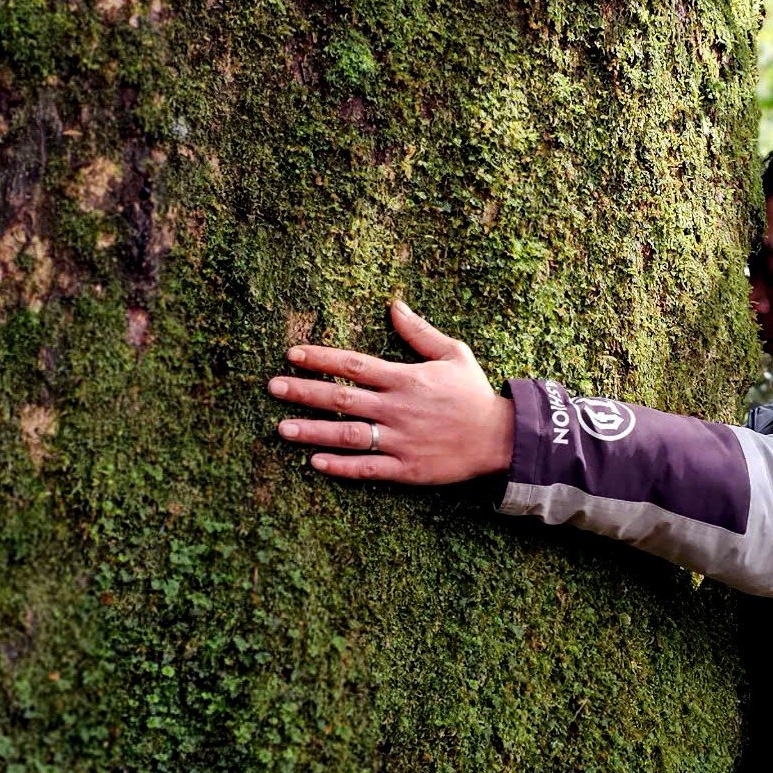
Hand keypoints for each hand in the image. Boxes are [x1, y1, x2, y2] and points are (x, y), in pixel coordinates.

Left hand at [269, 301, 514, 485]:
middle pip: (341, 397)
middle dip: (304, 391)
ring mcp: (400, 440)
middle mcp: (397, 408)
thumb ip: (418, 332)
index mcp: (405, 378)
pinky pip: (368, 468)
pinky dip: (341, 466)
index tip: (292, 354)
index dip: (321, 358)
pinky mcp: (407, 469)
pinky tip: (315, 463)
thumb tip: (394, 304)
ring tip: (281, 427)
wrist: (500, 438)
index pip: (353, 364)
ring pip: (348, 434)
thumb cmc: (474, 394)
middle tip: (272, 387)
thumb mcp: (453, 354)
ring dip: (312, 431)